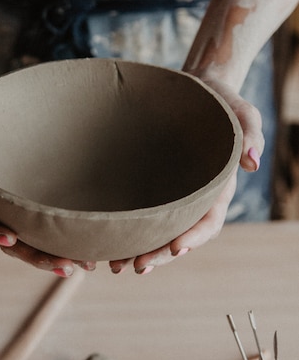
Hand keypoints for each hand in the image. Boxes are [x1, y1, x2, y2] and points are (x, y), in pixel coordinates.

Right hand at [0, 84, 94, 275]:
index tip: (10, 238)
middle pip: (6, 238)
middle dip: (33, 255)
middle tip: (64, 265)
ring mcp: (6, 203)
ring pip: (25, 238)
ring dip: (50, 254)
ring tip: (80, 265)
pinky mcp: (25, 198)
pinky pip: (38, 223)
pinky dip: (58, 236)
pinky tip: (83, 246)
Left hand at [109, 80, 264, 274]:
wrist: (193, 93)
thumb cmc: (220, 103)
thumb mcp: (241, 113)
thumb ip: (250, 133)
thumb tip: (253, 162)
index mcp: (217, 188)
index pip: (209, 221)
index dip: (195, 238)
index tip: (176, 248)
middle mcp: (194, 198)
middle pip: (179, 236)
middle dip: (160, 254)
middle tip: (138, 266)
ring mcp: (171, 195)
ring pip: (156, 232)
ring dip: (138, 251)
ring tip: (115, 265)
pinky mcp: (151, 187)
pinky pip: (141, 215)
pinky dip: (126, 231)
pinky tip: (107, 241)